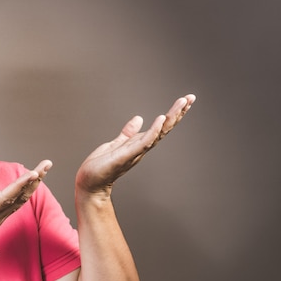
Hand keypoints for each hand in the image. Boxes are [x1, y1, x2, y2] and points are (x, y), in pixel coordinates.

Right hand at [0, 160, 52, 264]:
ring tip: (44, 169)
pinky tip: (32, 183)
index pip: (4, 197)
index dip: (19, 185)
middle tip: (47, 164)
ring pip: (21, 200)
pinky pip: (17, 204)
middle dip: (34, 180)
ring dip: (33, 184)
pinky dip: (27, 191)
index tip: (32, 174)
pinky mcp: (0, 218)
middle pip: (19, 196)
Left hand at [76, 94, 195, 194]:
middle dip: (178, 112)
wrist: (90, 183)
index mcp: (140, 143)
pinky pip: (144, 142)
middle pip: (164, 128)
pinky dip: (154, 131)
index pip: (161, 126)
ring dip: (171, 118)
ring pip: (158, 133)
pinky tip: (161, 119)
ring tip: (182, 103)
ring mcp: (136, 152)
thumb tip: (138, 119)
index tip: (186, 100)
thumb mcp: (116, 144)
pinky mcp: (126, 155)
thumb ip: (128, 133)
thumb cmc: (102, 166)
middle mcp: (142, 148)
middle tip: (191, 97)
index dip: (173, 113)